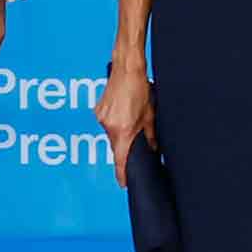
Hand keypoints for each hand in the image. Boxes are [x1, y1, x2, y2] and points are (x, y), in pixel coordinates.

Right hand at [95, 60, 155, 186]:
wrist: (127, 68)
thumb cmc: (140, 88)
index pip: (120, 160)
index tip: (123, 183)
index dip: (122, 174)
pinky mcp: (98, 110)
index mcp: (123, 130)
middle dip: (125, 147)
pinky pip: (107, 123)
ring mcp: (101, 118)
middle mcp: (109, 126)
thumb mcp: (150, 115)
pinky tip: (123, 112)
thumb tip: (152, 148)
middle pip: (116, 147)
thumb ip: (150, 135)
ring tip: (131, 118)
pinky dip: (115, 122)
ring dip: (120, 132)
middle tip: (135, 139)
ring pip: (111, 134)